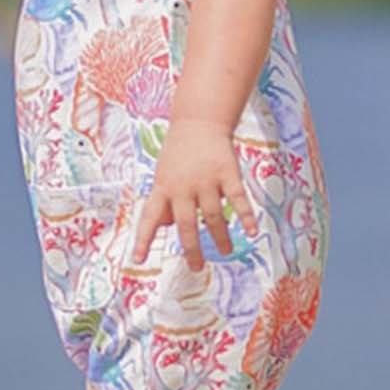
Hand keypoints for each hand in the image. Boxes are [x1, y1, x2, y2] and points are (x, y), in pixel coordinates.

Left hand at [131, 118, 261, 271]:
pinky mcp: (227, 173)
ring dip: (220, 237)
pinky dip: (246, 216)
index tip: (137, 259)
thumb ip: (163, 202)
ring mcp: (205, 180)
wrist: (199, 121)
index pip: (149, 218)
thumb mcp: (162, 176)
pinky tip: (252, 231)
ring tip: (226, 252)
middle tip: (197, 268)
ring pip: (213, 216)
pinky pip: (237, 199)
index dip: (143, 239)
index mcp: (163, 188)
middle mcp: (182, 187)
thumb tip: (160, 227)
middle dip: (192, 250)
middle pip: (186, 225)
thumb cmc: (179, 153)